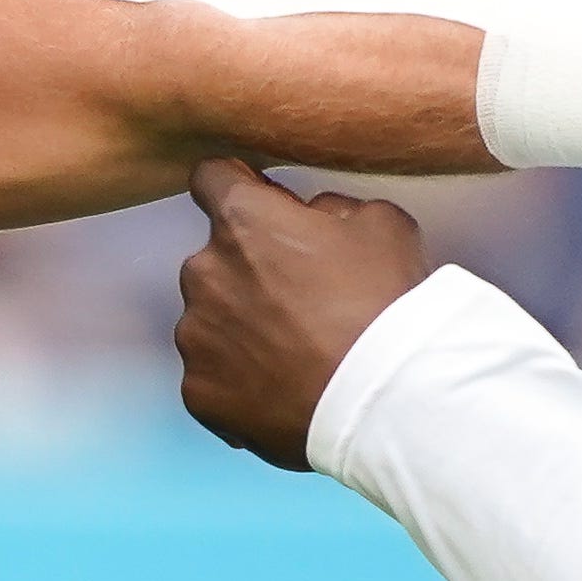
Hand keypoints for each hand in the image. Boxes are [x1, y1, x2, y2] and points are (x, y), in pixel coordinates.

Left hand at [175, 160, 436, 470]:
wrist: (382, 402)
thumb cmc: (385, 306)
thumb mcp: (383, 225)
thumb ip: (332, 208)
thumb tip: (314, 216)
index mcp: (242, 221)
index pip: (212, 178)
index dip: (242, 190)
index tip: (266, 212)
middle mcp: (203, 272)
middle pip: (216, 261)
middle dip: (249, 274)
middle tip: (302, 304)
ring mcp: (195, 337)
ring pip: (211, 322)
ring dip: (242, 331)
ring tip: (295, 356)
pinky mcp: (198, 393)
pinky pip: (213, 378)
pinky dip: (240, 383)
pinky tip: (283, 391)